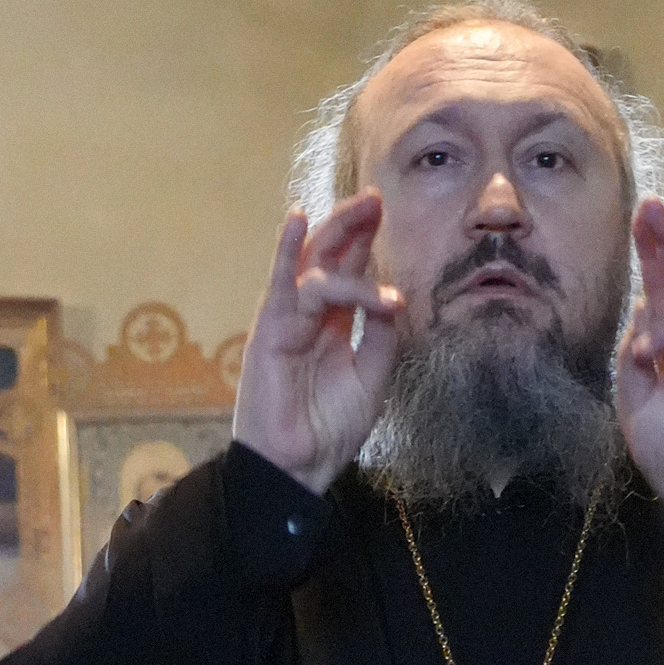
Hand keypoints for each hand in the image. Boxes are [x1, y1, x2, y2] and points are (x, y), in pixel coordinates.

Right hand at [231, 197, 404, 495]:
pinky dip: (287, 250)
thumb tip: (392, 297)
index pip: (350, 273)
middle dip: (353, 226)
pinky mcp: (271, 328)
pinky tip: (297, 219)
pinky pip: (280, 283)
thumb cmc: (330, 429)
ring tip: (363, 211)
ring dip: (337, 232)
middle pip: (331, 257)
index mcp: (334, 326)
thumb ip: (382, 337)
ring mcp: (289, 319)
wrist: (300, 466)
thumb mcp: (371, 379)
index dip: (366, 244)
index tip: (384, 215)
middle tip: (375, 198)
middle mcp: (311, 316)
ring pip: (312, 263)